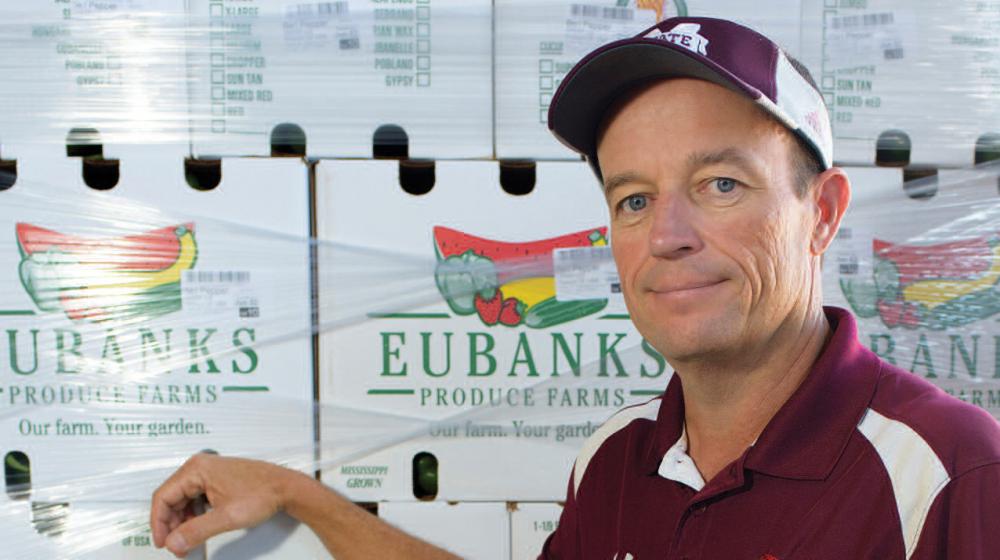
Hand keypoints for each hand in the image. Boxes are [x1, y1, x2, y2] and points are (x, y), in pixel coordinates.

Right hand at [151, 453, 299, 557]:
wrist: (286, 488)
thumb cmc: (263, 493)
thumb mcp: (226, 517)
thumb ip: (196, 531)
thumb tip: (174, 542)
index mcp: (197, 469)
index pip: (163, 497)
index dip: (159, 523)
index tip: (163, 542)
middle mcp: (200, 467)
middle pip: (172, 499)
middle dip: (172, 525)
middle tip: (176, 546)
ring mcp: (208, 473)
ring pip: (183, 500)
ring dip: (183, 522)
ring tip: (188, 541)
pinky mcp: (216, 480)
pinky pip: (196, 499)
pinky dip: (194, 516)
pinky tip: (199, 529)